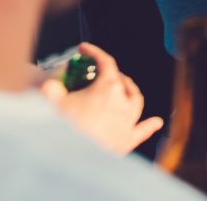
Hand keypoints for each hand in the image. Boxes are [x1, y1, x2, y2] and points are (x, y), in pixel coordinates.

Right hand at [39, 43, 162, 154]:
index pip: (105, 62)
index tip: (84, 48)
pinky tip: (157, 122)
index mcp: (107, 87)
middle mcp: (123, 102)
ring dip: (131, 92)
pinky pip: (142, 130)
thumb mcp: (50, 101)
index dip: (94, 52)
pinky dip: (149, 125)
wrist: (69, 157)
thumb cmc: (62, 126)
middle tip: (99, 74)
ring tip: (125, 88)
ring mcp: (127, 122)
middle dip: (111, 74)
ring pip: (136, 101)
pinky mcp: (127, 141)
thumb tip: (49, 85)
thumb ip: (49, 88)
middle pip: (122, 82)